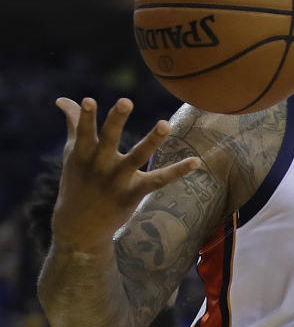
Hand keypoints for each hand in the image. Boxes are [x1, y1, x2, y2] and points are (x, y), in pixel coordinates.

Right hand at [52, 97, 200, 253]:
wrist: (79, 226)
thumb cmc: (78, 182)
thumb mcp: (73, 154)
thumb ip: (75, 125)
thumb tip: (63, 99)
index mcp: (83, 154)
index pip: (84, 132)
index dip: (85, 117)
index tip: (87, 100)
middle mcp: (100, 165)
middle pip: (109, 139)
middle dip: (115, 121)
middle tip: (125, 101)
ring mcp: (117, 180)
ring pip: (137, 157)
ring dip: (151, 141)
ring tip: (165, 123)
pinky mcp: (134, 193)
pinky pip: (159, 180)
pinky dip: (177, 171)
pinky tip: (196, 161)